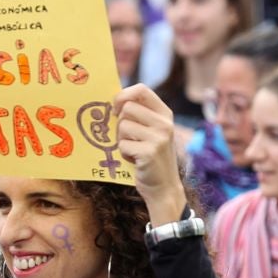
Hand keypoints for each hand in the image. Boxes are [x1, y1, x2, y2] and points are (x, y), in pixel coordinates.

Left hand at [113, 85, 187, 224]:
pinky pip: (122, 145)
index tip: (116, 107)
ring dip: (121, 140)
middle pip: (127, 108)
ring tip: (134, 150)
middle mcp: (165, 123)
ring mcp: (159, 137)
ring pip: (122, 126)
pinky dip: (124, 154)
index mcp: (165, 114)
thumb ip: (139, 115)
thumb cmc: (151, 157)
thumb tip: (113, 100)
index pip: (141, 89)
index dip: (123, 95)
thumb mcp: (151, 131)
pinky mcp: (149, 152)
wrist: (163, 188)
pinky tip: (135, 160)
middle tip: (129, 138)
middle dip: (120, 123)